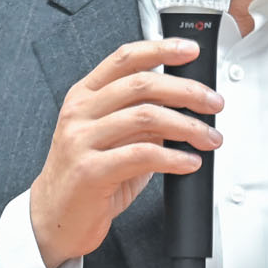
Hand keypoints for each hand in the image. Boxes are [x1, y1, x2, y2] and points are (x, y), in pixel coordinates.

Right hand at [30, 38, 223, 267]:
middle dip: (187, 91)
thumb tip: (185, 105)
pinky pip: (143, 155)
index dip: (161, 49)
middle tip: (213, 103)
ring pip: (146, 117)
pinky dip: (174, 157)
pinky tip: (189, 162)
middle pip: (142, 84)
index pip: (125, 59)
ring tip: (209, 138)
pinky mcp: (91, 170)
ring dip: (188, 126)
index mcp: (84, 95)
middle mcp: (80, 112)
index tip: (191, 51)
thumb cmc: (87, 177)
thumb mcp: (111, 137)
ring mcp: (82, 140)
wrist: (53, 218)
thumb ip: (140, 117)